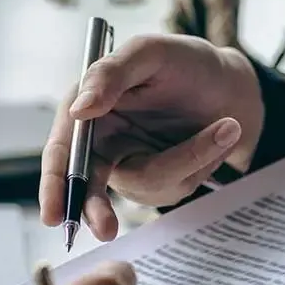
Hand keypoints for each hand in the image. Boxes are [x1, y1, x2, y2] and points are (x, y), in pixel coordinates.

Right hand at [39, 34, 264, 240]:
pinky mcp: (161, 182)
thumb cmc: (186, 63)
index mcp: (87, 111)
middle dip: (97, 210)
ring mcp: (132, 167)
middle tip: (107, 231)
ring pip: (150, 184)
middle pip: (88, 188)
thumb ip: (110, 74)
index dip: (54, 185)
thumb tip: (78, 111)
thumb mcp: (150, 53)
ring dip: (191, 157)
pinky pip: (177, 185)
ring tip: (226, 126)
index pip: (62, 152)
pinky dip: (204, 160)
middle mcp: (103, 143)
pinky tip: (218, 137)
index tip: (53, 214)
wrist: (232, 87)